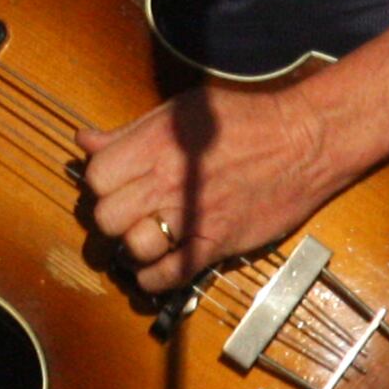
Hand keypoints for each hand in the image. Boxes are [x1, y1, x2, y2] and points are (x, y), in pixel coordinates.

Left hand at [79, 78, 348, 295]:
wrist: (303, 141)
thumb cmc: (245, 119)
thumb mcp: (182, 110)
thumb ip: (130, 131)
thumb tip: (84, 141)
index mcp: (156, 143)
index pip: (96, 177)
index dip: (100, 183)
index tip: (115, 184)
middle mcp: (168, 181)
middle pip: (106, 217)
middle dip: (112, 217)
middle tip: (129, 212)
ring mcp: (192, 216)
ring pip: (132, 249)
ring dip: (134, 246)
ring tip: (148, 235)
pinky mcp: (215, 244)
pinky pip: (166, 276)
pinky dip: (154, 277)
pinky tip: (160, 263)